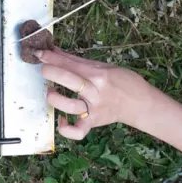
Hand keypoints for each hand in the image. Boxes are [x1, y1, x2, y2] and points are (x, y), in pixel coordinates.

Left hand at [36, 48, 151, 139]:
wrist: (142, 104)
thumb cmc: (124, 81)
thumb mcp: (104, 66)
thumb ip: (77, 61)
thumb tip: (55, 52)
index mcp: (99, 75)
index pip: (71, 64)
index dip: (52, 58)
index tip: (39, 52)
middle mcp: (96, 92)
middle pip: (69, 80)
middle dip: (51, 71)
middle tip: (43, 69)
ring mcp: (94, 109)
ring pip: (70, 106)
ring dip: (55, 98)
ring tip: (50, 92)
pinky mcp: (94, 123)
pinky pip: (78, 131)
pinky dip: (66, 128)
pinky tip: (61, 119)